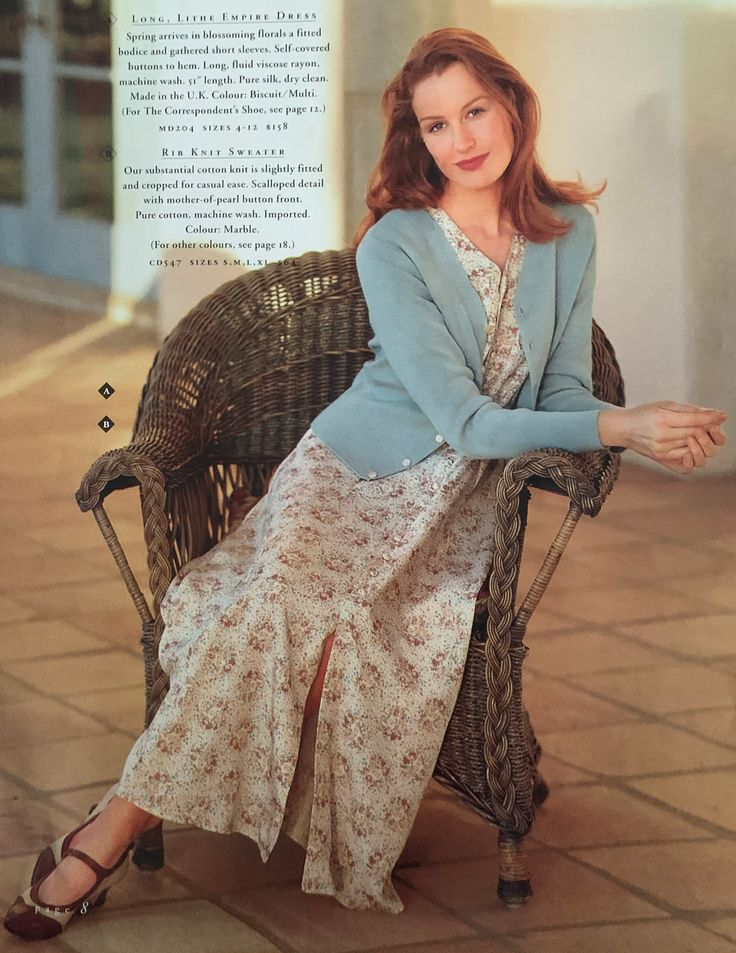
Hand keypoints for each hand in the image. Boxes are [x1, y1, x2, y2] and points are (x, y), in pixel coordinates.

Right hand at [598, 401, 726, 474]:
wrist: (624, 429)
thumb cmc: (644, 414)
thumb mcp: (664, 405)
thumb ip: (688, 410)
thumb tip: (712, 414)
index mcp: (662, 419)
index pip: (694, 420)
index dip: (711, 417)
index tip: (722, 415)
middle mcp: (662, 436)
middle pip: (696, 434)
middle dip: (709, 428)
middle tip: (713, 424)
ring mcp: (662, 450)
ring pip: (694, 447)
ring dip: (702, 440)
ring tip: (701, 433)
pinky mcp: (662, 459)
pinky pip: (686, 460)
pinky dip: (694, 452)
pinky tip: (691, 445)